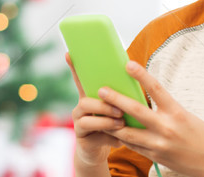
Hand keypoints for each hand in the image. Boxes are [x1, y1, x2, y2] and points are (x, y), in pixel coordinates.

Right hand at [65, 53, 124, 167]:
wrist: (102, 149)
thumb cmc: (113, 124)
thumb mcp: (116, 109)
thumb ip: (119, 96)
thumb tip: (135, 81)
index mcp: (90, 96)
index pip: (81, 79)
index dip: (74, 67)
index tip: (69, 54)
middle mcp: (81, 108)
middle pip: (84, 101)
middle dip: (103, 105)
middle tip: (119, 109)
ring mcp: (79, 123)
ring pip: (86, 119)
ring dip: (105, 120)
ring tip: (121, 123)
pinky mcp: (82, 138)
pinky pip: (93, 135)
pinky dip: (108, 136)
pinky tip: (119, 139)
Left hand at [99, 61, 203, 176]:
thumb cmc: (202, 136)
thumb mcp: (185, 115)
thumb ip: (165, 108)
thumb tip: (143, 97)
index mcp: (177, 112)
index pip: (156, 88)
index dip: (140, 74)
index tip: (127, 63)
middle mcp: (167, 128)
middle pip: (135, 110)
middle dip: (116, 99)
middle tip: (102, 90)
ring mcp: (159, 144)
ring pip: (127, 131)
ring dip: (112, 121)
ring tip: (100, 112)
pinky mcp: (155, 157)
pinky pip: (133, 145)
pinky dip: (122, 137)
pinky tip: (113, 130)